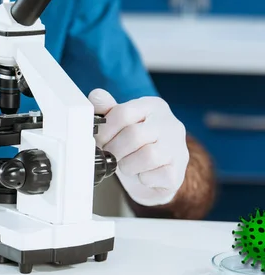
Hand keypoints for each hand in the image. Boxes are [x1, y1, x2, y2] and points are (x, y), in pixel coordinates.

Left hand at [88, 89, 188, 205]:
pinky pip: (156, 175)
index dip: (105, 130)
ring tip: (125, 164)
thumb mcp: (118, 123)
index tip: (99, 140)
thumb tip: (96, 96)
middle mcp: (170, 124)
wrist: (152, 174)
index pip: (123, 113)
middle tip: (110, 154)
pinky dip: (142, 178)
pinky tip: (141, 174)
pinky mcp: (178, 171)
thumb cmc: (133, 145)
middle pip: (134, 135)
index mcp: (152, 106)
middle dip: (114, 149)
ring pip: (148, 156)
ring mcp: (178, 147)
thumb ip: (106, 109)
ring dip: (127, 165)